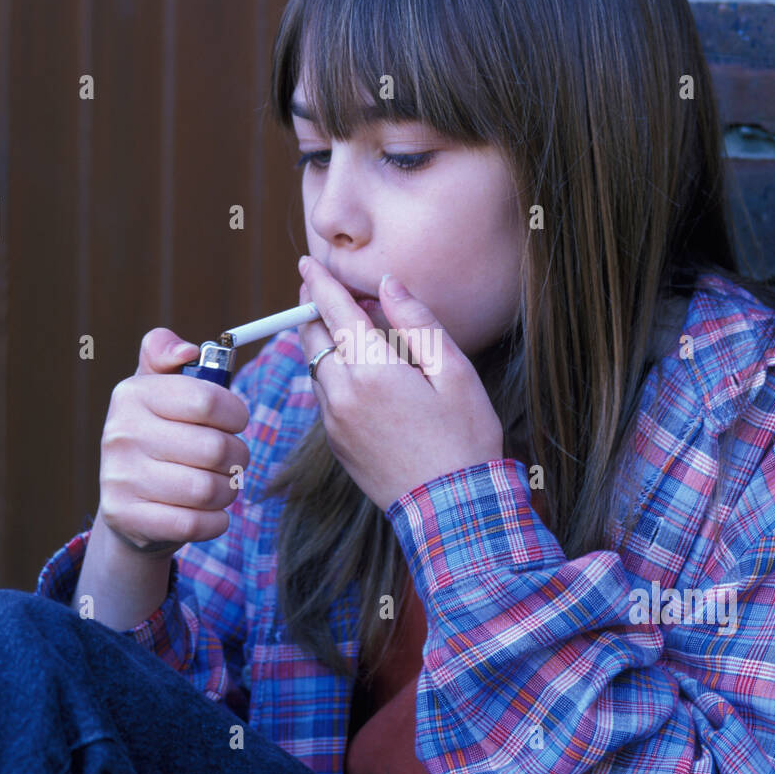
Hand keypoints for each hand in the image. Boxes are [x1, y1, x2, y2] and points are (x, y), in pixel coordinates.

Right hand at [98, 328, 250, 556]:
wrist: (130, 505)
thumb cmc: (160, 436)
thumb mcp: (159, 388)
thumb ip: (165, 353)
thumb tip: (185, 350)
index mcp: (133, 394)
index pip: (207, 400)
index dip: (235, 413)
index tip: (234, 422)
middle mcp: (119, 433)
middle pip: (215, 448)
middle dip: (238, 457)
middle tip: (233, 460)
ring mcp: (118, 478)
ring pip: (207, 489)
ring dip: (228, 491)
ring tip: (221, 485)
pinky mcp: (125, 518)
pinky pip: (193, 524)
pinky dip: (215, 521)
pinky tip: (211, 513)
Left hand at [296, 256, 503, 511]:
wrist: (454, 510)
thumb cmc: (465, 439)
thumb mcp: (454, 373)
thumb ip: (417, 322)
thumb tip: (387, 285)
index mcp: (372, 371)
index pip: (334, 312)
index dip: (320, 283)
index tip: (309, 263)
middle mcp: (343, 395)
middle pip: (312, 338)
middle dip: (312, 309)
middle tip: (318, 287)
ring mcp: (335, 423)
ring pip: (315, 368)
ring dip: (322, 342)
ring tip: (344, 327)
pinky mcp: (337, 445)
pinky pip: (325, 397)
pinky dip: (331, 374)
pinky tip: (357, 373)